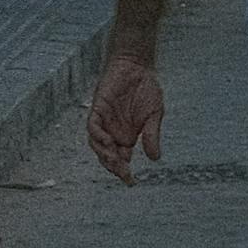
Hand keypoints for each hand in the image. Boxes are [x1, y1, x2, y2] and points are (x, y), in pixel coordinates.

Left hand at [86, 52, 164, 182]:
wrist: (137, 64)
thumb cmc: (146, 88)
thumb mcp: (154, 114)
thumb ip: (152, 134)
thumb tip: (155, 158)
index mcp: (126, 137)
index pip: (121, 160)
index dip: (123, 172)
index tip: (132, 182)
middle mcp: (113, 132)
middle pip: (108, 156)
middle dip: (115, 167)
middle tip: (125, 174)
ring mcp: (104, 121)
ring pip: (98, 145)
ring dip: (104, 155)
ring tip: (115, 161)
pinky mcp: (98, 109)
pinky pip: (93, 127)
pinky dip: (98, 136)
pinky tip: (108, 142)